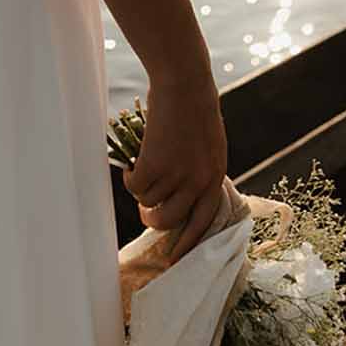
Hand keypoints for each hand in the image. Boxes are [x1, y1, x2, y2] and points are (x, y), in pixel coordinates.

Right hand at [122, 74, 228, 265]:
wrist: (185, 85)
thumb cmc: (195, 112)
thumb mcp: (209, 148)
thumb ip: (201, 174)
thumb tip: (184, 200)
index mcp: (215, 177)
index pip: (204, 224)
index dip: (187, 245)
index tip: (173, 259)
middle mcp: (199, 181)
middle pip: (171, 221)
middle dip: (154, 220)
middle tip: (146, 211)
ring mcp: (177, 174)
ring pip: (149, 203)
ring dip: (141, 194)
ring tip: (141, 175)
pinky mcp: (155, 164)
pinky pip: (136, 187)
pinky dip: (130, 178)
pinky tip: (132, 163)